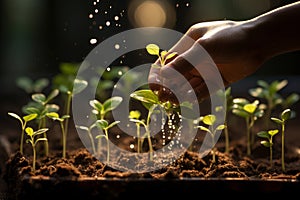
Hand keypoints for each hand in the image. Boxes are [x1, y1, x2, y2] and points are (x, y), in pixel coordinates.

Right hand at [148, 20, 264, 104]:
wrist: (259, 42)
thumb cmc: (231, 38)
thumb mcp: (204, 48)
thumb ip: (184, 62)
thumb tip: (163, 75)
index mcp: (188, 44)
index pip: (167, 60)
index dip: (159, 74)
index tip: (155, 87)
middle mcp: (195, 58)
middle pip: (176, 75)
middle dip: (169, 87)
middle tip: (164, 99)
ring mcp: (206, 69)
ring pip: (189, 85)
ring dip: (181, 94)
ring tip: (174, 102)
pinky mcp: (216, 80)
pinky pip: (202, 90)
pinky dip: (195, 97)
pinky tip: (188, 102)